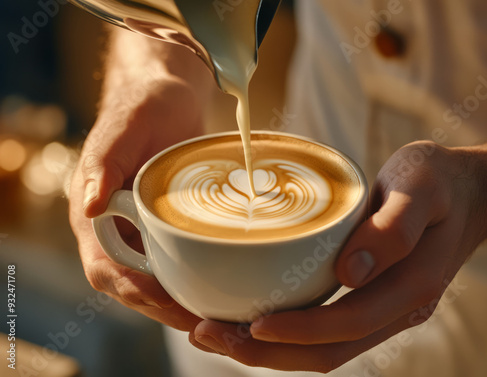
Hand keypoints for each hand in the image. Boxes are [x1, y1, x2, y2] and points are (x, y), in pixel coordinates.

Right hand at [69, 30, 213, 333]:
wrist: (167, 96)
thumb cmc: (140, 107)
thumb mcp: (122, 130)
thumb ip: (102, 165)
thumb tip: (88, 206)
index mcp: (95, 215)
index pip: (105, 269)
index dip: (133, 291)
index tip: (167, 302)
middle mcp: (117, 230)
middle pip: (134, 285)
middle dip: (165, 308)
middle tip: (205, 322)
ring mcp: (144, 229)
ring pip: (157, 277)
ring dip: (183, 299)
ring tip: (220, 315)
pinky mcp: (168, 223)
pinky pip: (177, 258)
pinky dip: (195, 276)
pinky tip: (222, 283)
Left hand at [192, 140, 486, 371]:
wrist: (466, 193)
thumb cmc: (439, 183)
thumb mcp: (421, 187)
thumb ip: (393, 227)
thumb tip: (351, 273)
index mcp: (408, 286)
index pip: (346, 324)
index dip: (297, 330)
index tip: (252, 323)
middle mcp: (392, 309)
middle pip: (325, 352)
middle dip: (265, 351)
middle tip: (206, 333)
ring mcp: (379, 309)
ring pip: (320, 348)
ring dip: (266, 348)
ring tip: (211, 331)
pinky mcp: (366, 299)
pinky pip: (322, 329)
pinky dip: (282, 332)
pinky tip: (248, 316)